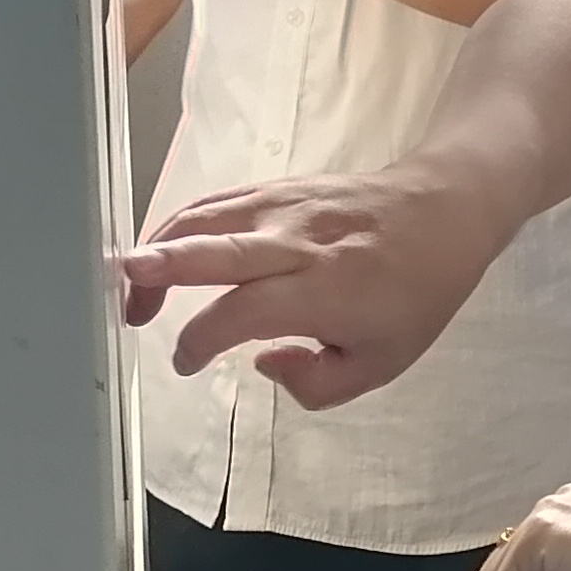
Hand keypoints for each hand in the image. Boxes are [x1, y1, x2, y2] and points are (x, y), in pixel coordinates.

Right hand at [113, 169, 507, 404]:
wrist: (447, 212)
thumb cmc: (416, 293)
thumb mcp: (382, 364)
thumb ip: (317, 384)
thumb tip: (259, 362)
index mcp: (326, 291)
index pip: (242, 311)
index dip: (200, 339)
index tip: (183, 362)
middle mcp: (300, 243)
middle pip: (218, 249)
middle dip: (165, 266)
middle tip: (124, 285)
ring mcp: (288, 206)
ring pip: (208, 217)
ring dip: (160, 244)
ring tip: (130, 281)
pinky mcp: (282, 186)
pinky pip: (220, 200)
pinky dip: (183, 221)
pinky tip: (162, 247)